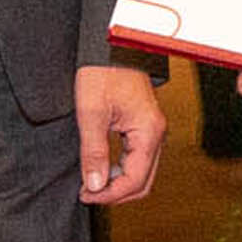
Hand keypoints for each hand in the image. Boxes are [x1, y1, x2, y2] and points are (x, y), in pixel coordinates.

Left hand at [72, 62, 168, 206]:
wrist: (110, 46)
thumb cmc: (103, 72)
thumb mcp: (91, 114)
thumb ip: (94, 152)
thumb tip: (95, 185)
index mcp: (148, 132)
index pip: (135, 180)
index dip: (110, 194)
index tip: (86, 195)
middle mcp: (156, 133)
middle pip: (143, 181)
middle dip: (116, 193)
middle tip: (87, 194)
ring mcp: (152, 131)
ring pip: (142, 172)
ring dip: (118, 183)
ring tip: (91, 182)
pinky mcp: (144, 127)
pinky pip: (138, 159)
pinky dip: (121, 170)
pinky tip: (101, 168)